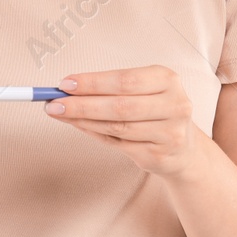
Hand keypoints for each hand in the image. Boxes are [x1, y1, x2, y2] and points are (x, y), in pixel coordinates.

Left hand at [42, 65, 202, 176]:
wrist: (183, 148)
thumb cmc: (152, 111)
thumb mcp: (139, 91)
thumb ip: (106, 89)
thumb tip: (64, 89)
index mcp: (168, 80)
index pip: (125, 80)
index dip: (92, 83)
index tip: (64, 84)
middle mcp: (175, 105)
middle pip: (120, 106)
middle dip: (82, 104)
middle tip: (53, 103)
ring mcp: (170, 133)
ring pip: (117, 127)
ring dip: (83, 120)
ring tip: (60, 113)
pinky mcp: (160, 156)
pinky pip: (118, 145)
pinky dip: (94, 134)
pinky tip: (80, 126)